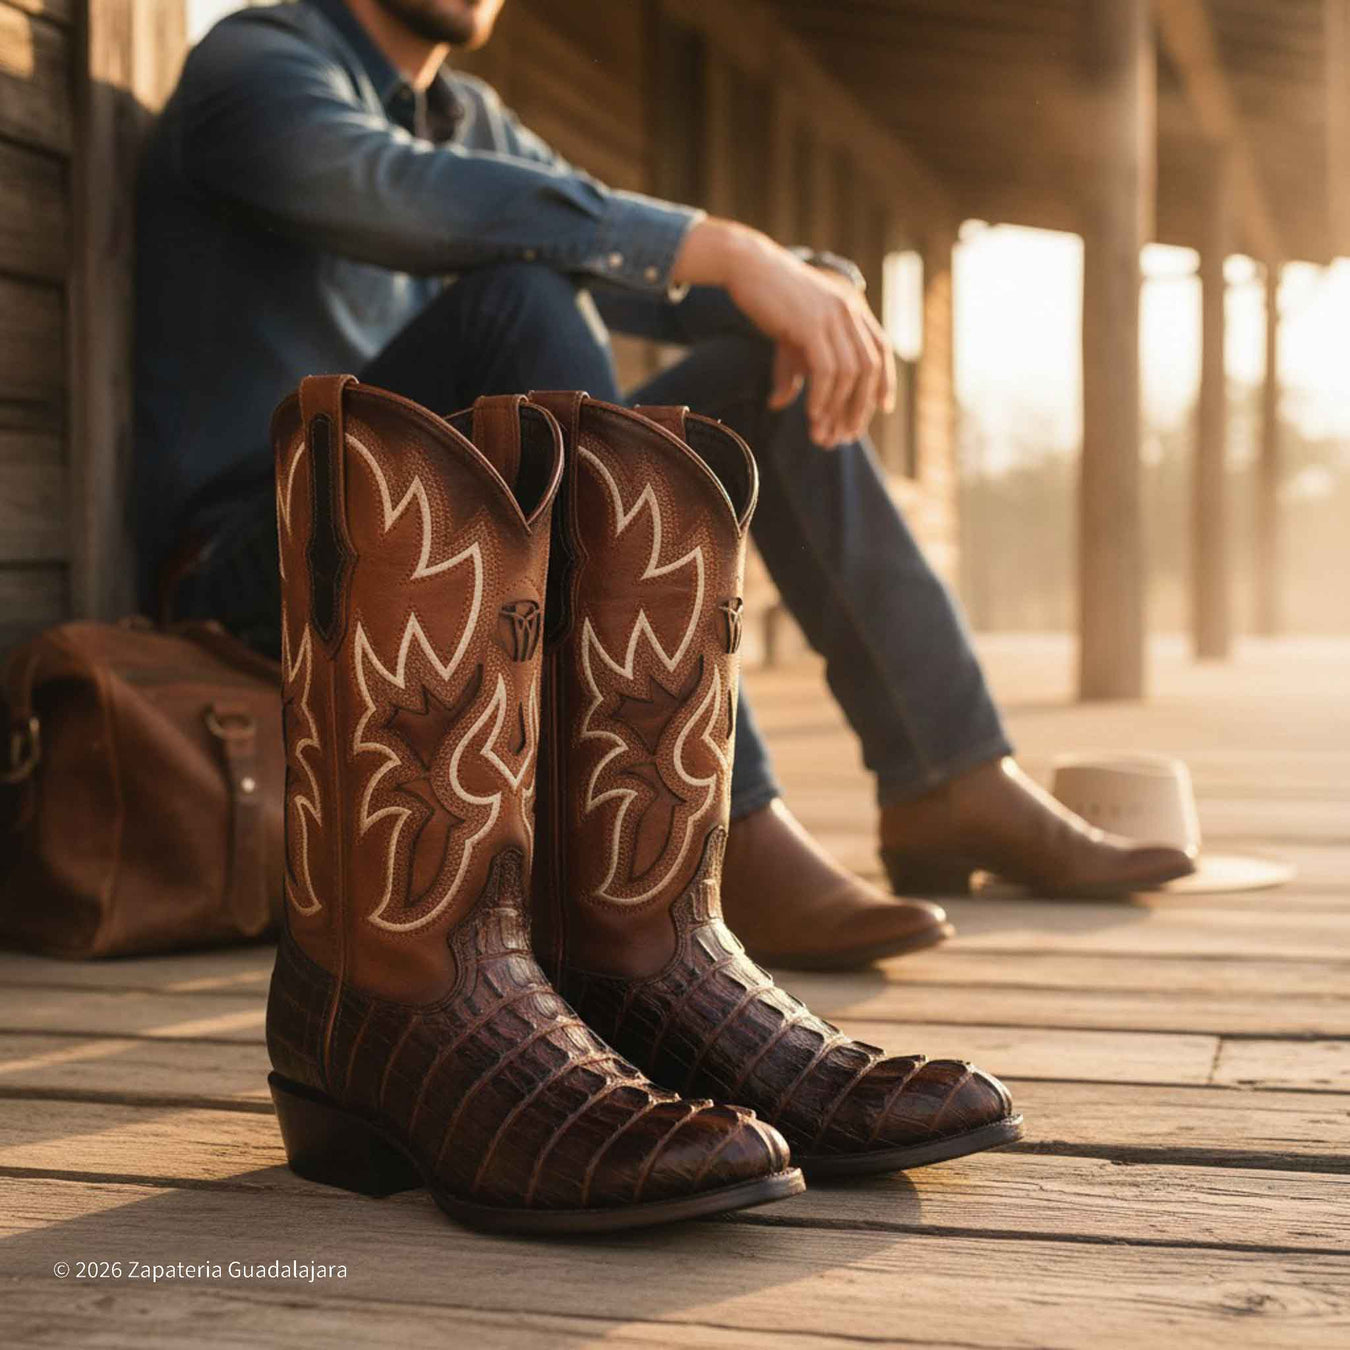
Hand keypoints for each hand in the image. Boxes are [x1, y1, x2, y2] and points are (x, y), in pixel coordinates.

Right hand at [672, 218, 896, 446]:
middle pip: (869, 367)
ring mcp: (833, 315)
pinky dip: (823, 396)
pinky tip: (813, 414)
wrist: (747, 266)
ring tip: (824, 433)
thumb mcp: (789, 335)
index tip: (882, 408)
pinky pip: (827, 370)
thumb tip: (780, 403)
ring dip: (839, 408)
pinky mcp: (812, 324)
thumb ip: (793, 368)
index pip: (881, 348)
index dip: (885, 380)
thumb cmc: (767, 299)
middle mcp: (849, 310)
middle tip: (848, 433)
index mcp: (851, 307)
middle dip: (861, 405)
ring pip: (850, 373)